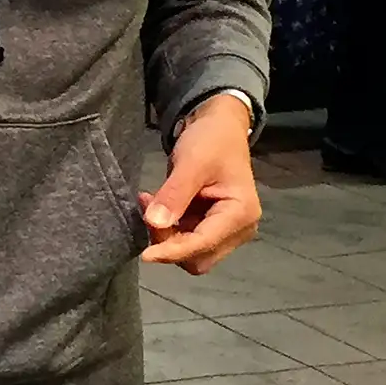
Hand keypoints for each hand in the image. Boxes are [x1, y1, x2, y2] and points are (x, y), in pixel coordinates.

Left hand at [141, 97, 262, 274]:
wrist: (219, 128)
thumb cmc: (211, 140)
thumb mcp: (191, 162)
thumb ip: (175, 194)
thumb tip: (154, 223)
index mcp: (241, 214)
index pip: (204, 244)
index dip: (173, 251)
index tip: (144, 254)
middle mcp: (239, 229)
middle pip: (198, 257)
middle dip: (169, 243)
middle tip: (147, 212)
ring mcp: (226, 231)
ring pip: (190, 251)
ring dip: (165, 235)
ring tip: (149, 201)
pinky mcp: (211, 227)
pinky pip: (186, 239)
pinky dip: (167, 228)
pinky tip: (155, 204)